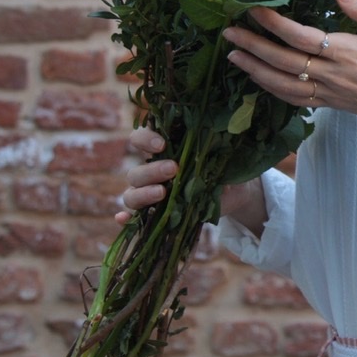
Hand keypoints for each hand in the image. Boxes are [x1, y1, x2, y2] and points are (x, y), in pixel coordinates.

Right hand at [117, 127, 260, 226]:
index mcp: (164, 151)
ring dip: (143, 193)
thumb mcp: (225, 164)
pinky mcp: (153, 215)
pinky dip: (125, 218)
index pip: (140, 138)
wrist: (232, 194)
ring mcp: (149, 195)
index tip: (161, 144)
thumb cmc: (224, 170)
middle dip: (152, 170)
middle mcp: (151, 172)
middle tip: (174, 169)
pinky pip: (133, 217)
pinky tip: (125, 218)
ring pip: (131, 194)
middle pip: (135, 172)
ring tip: (163, 193)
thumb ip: (219, 165)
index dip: (145, 138)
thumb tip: (220, 179)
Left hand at [224, 0, 356, 127]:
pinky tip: (259, 80)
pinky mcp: (329, 104)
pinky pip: (294, 99)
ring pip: (282, 84)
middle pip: (283, 61)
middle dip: (253, 46)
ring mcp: (328, 92)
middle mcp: (331, 74)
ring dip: (255, 70)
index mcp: (346, 52)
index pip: (301, 37)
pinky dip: (272, 90)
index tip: (254, 10)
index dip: (274, 24)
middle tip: (228, 32)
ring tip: (234, 56)